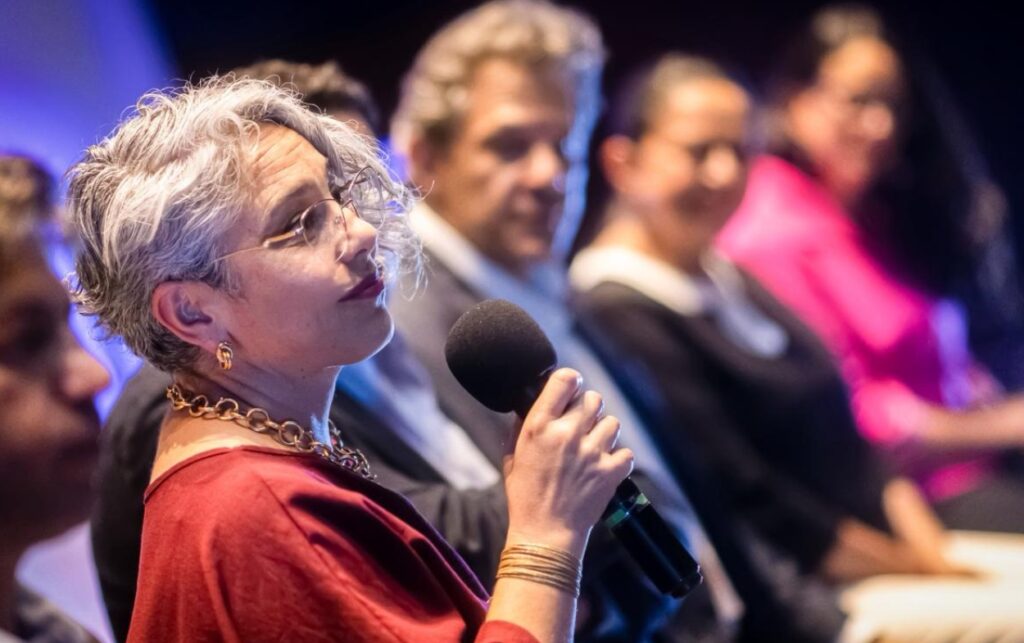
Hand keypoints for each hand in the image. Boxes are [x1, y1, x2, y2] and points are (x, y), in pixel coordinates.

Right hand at [503, 368, 633, 557]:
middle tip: (581, 425)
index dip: (570, 381)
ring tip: (593, 448)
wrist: (545, 534)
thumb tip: (531, 405)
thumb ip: (521, 427)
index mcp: (539, 426)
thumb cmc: (525, 497)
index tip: (571, 389)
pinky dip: (618, 459)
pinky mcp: (610, 472)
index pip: (564, 379)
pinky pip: (626, 451)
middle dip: (588, 409)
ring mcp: (592, 452)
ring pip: (612, 422)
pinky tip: (604, 467)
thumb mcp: (511, 457)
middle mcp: (567, 434)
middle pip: (593, 398)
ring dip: (603, 432)